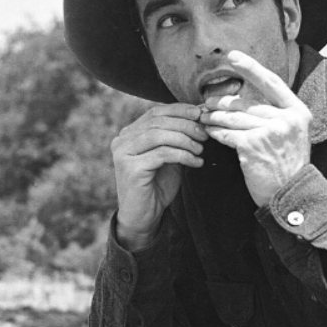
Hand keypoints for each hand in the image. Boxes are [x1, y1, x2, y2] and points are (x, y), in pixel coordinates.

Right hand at [111, 103, 207, 249]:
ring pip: (159, 136)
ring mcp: (123, 153)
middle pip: (158, 122)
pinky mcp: (130, 168)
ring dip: (185, 140)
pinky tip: (195, 162)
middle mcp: (122, 140)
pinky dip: (183, 155)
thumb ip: (177, 137)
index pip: (155, 112)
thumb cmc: (157, 185)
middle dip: (186, 126)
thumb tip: (198, 117)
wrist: (143, 216)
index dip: (179, 110)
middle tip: (204, 135)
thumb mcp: (169, 156)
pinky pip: (162, 154)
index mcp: (130, 133)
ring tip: (200, 149)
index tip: (200, 113)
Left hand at [199, 50, 311, 205]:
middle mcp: (286, 118)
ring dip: (214, 117)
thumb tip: (244, 100)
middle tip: (206, 104)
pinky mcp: (253, 145)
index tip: (234, 56)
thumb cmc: (287, 166)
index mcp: (298, 112)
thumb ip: (275, 115)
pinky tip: (209, 132)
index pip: (272, 83)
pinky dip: (216, 132)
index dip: (252, 68)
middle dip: (223, 103)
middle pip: (247, 103)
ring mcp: (270, 131)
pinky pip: (228, 133)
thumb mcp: (292, 135)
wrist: (290, 195)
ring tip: (203, 117)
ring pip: (234, 117)